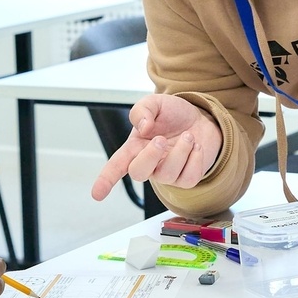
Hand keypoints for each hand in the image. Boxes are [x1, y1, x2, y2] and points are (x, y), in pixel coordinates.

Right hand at [90, 94, 221, 200]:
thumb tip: (142, 126)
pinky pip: (189, 178)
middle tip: (161, 139)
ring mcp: (167, 173)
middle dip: (150, 156)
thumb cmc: (173, 115)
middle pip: (138, 172)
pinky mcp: (186, 179)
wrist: (201, 119)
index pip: (116, 165)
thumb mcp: (155, 103)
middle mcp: (149, 163)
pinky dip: (196, 160)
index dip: (106, 179)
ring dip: (180, 152)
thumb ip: (142, 109)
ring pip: (167, 174)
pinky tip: (197, 147)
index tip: (97, 194)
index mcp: (135, 147)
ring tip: (188, 136)